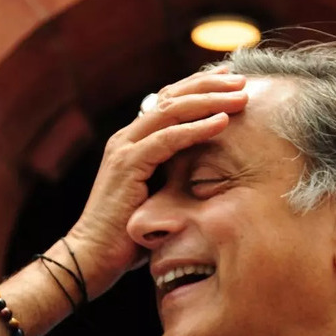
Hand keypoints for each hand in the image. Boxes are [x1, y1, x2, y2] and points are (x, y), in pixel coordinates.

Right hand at [65, 67, 247, 297]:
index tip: (231, 81)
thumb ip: (174, 176)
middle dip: (209, 85)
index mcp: (133, 141)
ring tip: (240, 95)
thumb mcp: (158, 197)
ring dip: (209, 100)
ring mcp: (125, 148)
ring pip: (172, 110)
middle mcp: (127, 137)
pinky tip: (223, 122)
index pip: (169, 102)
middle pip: (172, 97)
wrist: (93, 256)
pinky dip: (197, 128)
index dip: (200, 87)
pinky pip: (168, 138)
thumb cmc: (128, 236)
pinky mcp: (128, 165)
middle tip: (242, 79)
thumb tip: (209, 173)